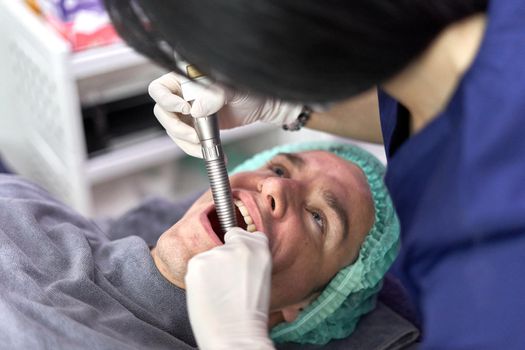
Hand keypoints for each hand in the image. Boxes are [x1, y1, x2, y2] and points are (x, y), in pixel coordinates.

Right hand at [148, 72, 302, 157]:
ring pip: (173, 130)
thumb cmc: (249, 88)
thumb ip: (214, 94)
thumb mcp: (232, 87)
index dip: (167, 101)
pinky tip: (208, 151)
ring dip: (186, 143)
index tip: (186, 109)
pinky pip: (186, 140)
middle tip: (195, 136)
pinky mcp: (196, 127)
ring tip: (204, 148)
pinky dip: (194, 149)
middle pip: (163, 112)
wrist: (263, 105)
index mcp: (185, 77)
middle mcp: (182, 94)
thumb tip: (195, 109)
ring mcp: (188, 112)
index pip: (159, 88)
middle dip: (177, 128)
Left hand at [185, 227, 274, 349]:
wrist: (236, 335)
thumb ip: (248, 260)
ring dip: (210, 272)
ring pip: (208, 258)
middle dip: (222, 263)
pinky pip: (196, 267)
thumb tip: (232, 253)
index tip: (236, 261)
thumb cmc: (250, 315)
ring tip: (219, 294)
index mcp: (259, 248)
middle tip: (228, 286)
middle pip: (223, 247)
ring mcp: (217, 253)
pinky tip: (209, 295)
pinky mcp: (197, 263)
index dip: (237, 247)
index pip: (241, 234)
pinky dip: (199, 280)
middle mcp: (238, 246)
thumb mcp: (260, 278)